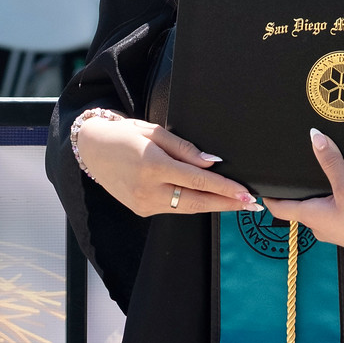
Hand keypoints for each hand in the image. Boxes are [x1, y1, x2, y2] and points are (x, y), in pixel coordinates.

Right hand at [75, 113, 261, 217]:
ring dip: (212, 206)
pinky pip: (173, 208)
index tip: (245, 193)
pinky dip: (192, 203)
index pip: (198, 180)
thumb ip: (185, 149)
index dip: (224, 188)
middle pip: (197, 201)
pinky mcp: (140, 210)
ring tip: (236, 203)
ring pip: (187, 208)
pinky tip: (208, 200)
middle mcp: (148, 189)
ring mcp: (143, 203)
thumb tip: (211, 162)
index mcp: (153, 165)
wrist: (91, 150)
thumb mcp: (154, 132)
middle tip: (252, 205)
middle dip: (227, 204)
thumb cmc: (124, 135)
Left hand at [264, 129, 343, 269]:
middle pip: (298, 206)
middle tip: (292, 168)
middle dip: (296, 189)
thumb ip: (331, 162)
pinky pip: (334, 211)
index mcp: (311, 217)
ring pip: (318, 208)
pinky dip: (333, 198)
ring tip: (317, 172)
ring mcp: (335, 229)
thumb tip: (314, 137)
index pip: (279, 208)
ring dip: (316, 193)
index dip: (269, 195)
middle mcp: (319, 225)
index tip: (262, 182)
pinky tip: (342, 187)